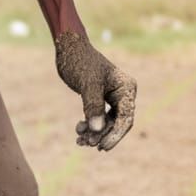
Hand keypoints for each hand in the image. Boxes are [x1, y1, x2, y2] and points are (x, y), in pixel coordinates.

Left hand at [54, 30, 136, 151]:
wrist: (68, 48)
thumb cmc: (80, 62)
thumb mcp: (87, 84)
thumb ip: (93, 106)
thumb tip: (97, 130)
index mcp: (126, 88)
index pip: (126, 118)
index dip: (115, 135)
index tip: (102, 147)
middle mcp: (123, 93)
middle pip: (117, 123)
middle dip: (101, 134)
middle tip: (84, 143)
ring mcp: (112, 97)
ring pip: (106, 122)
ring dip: (94, 132)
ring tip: (79, 139)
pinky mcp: (100, 98)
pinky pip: (98, 117)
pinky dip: (89, 125)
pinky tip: (79, 130)